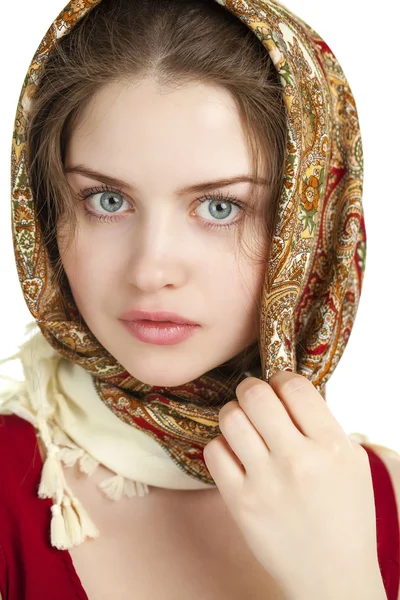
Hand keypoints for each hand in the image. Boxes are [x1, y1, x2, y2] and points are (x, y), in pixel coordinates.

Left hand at [203, 371, 380, 597]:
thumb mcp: (351, 462)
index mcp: (332, 446)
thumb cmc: (345, 516)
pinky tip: (236, 455)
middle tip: (253, 398)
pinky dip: (222, 447)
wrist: (332, 576)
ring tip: (243, 426)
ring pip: (230, 418)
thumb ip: (320, 424)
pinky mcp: (241, 503)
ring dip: (234, 414)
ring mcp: (266, 482)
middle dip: (250, 389)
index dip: (281, 378)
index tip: (279, 388)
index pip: (294, 385)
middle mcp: (298, 460)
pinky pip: (214, 452)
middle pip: (255, 394)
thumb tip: (285, 390)